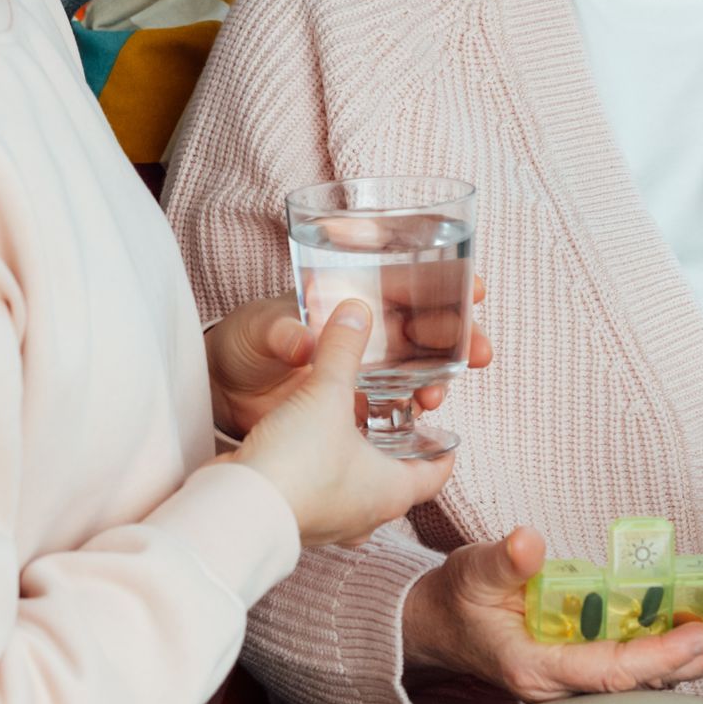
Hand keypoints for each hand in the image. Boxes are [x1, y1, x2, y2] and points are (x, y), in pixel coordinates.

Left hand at [206, 278, 490, 435]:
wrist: (220, 390)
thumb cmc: (241, 343)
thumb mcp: (259, 331)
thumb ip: (282, 334)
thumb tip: (302, 341)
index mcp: (349, 300)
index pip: (407, 286)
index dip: (445, 283)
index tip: (475, 287)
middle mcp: (365, 335)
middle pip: (426, 330)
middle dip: (460, 336)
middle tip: (482, 350)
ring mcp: (363, 373)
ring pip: (417, 370)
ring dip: (439, 379)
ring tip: (439, 395)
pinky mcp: (354, 408)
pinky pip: (395, 408)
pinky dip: (412, 412)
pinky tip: (421, 420)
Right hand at [231, 302, 455, 546]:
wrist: (237, 508)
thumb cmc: (296, 463)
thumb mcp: (326, 393)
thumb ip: (342, 350)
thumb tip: (356, 311)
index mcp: (391, 492)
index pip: (435, 475)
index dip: (443, 452)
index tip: (445, 434)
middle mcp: (366, 516)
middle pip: (396, 483)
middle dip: (397, 452)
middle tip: (396, 422)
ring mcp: (330, 524)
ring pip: (357, 493)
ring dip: (357, 465)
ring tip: (352, 430)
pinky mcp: (297, 521)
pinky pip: (322, 496)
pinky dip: (324, 474)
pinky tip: (310, 449)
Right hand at [402, 526, 702, 702]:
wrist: (439, 622)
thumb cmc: (457, 599)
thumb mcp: (472, 570)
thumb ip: (503, 560)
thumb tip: (529, 542)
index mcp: (538, 666)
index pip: (612, 670)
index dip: (660, 658)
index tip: (702, 639)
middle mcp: (565, 679)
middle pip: (644, 680)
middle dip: (700, 661)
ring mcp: (577, 672)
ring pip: (648, 673)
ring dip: (698, 656)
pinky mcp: (586, 658)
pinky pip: (640, 659)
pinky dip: (677, 646)